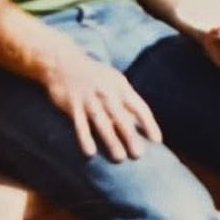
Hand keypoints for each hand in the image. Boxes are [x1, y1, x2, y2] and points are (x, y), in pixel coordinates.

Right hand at [41, 45, 160, 161]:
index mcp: (120, 86)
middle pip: (121, 117)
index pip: (139, 106)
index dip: (149, 123)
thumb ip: (127, 100)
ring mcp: (89, 99)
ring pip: (102, 122)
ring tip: (119, 158)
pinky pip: (79, 124)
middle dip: (130, 136)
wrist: (63, 61)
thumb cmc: (95, 76)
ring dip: (111, 140)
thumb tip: (142, 123)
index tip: (157, 141)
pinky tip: (90, 153)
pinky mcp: (72, 105)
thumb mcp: (115, 81)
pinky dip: (84, 138)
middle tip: (139, 155)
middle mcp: (106, 93)